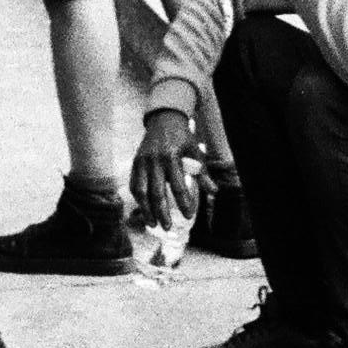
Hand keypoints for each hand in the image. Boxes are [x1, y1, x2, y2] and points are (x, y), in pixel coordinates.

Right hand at [131, 109, 199, 225]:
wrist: (163, 119)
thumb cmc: (182, 137)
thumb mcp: (195, 151)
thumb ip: (202, 172)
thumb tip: (214, 192)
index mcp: (172, 157)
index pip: (178, 186)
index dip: (183, 203)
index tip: (188, 216)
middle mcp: (154, 160)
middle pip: (156, 192)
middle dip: (161, 212)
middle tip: (167, 228)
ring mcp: (142, 161)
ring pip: (140, 191)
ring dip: (146, 209)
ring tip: (152, 224)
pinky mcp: (135, 162)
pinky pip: (133, 184)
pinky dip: (138, 199)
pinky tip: (144, 209)